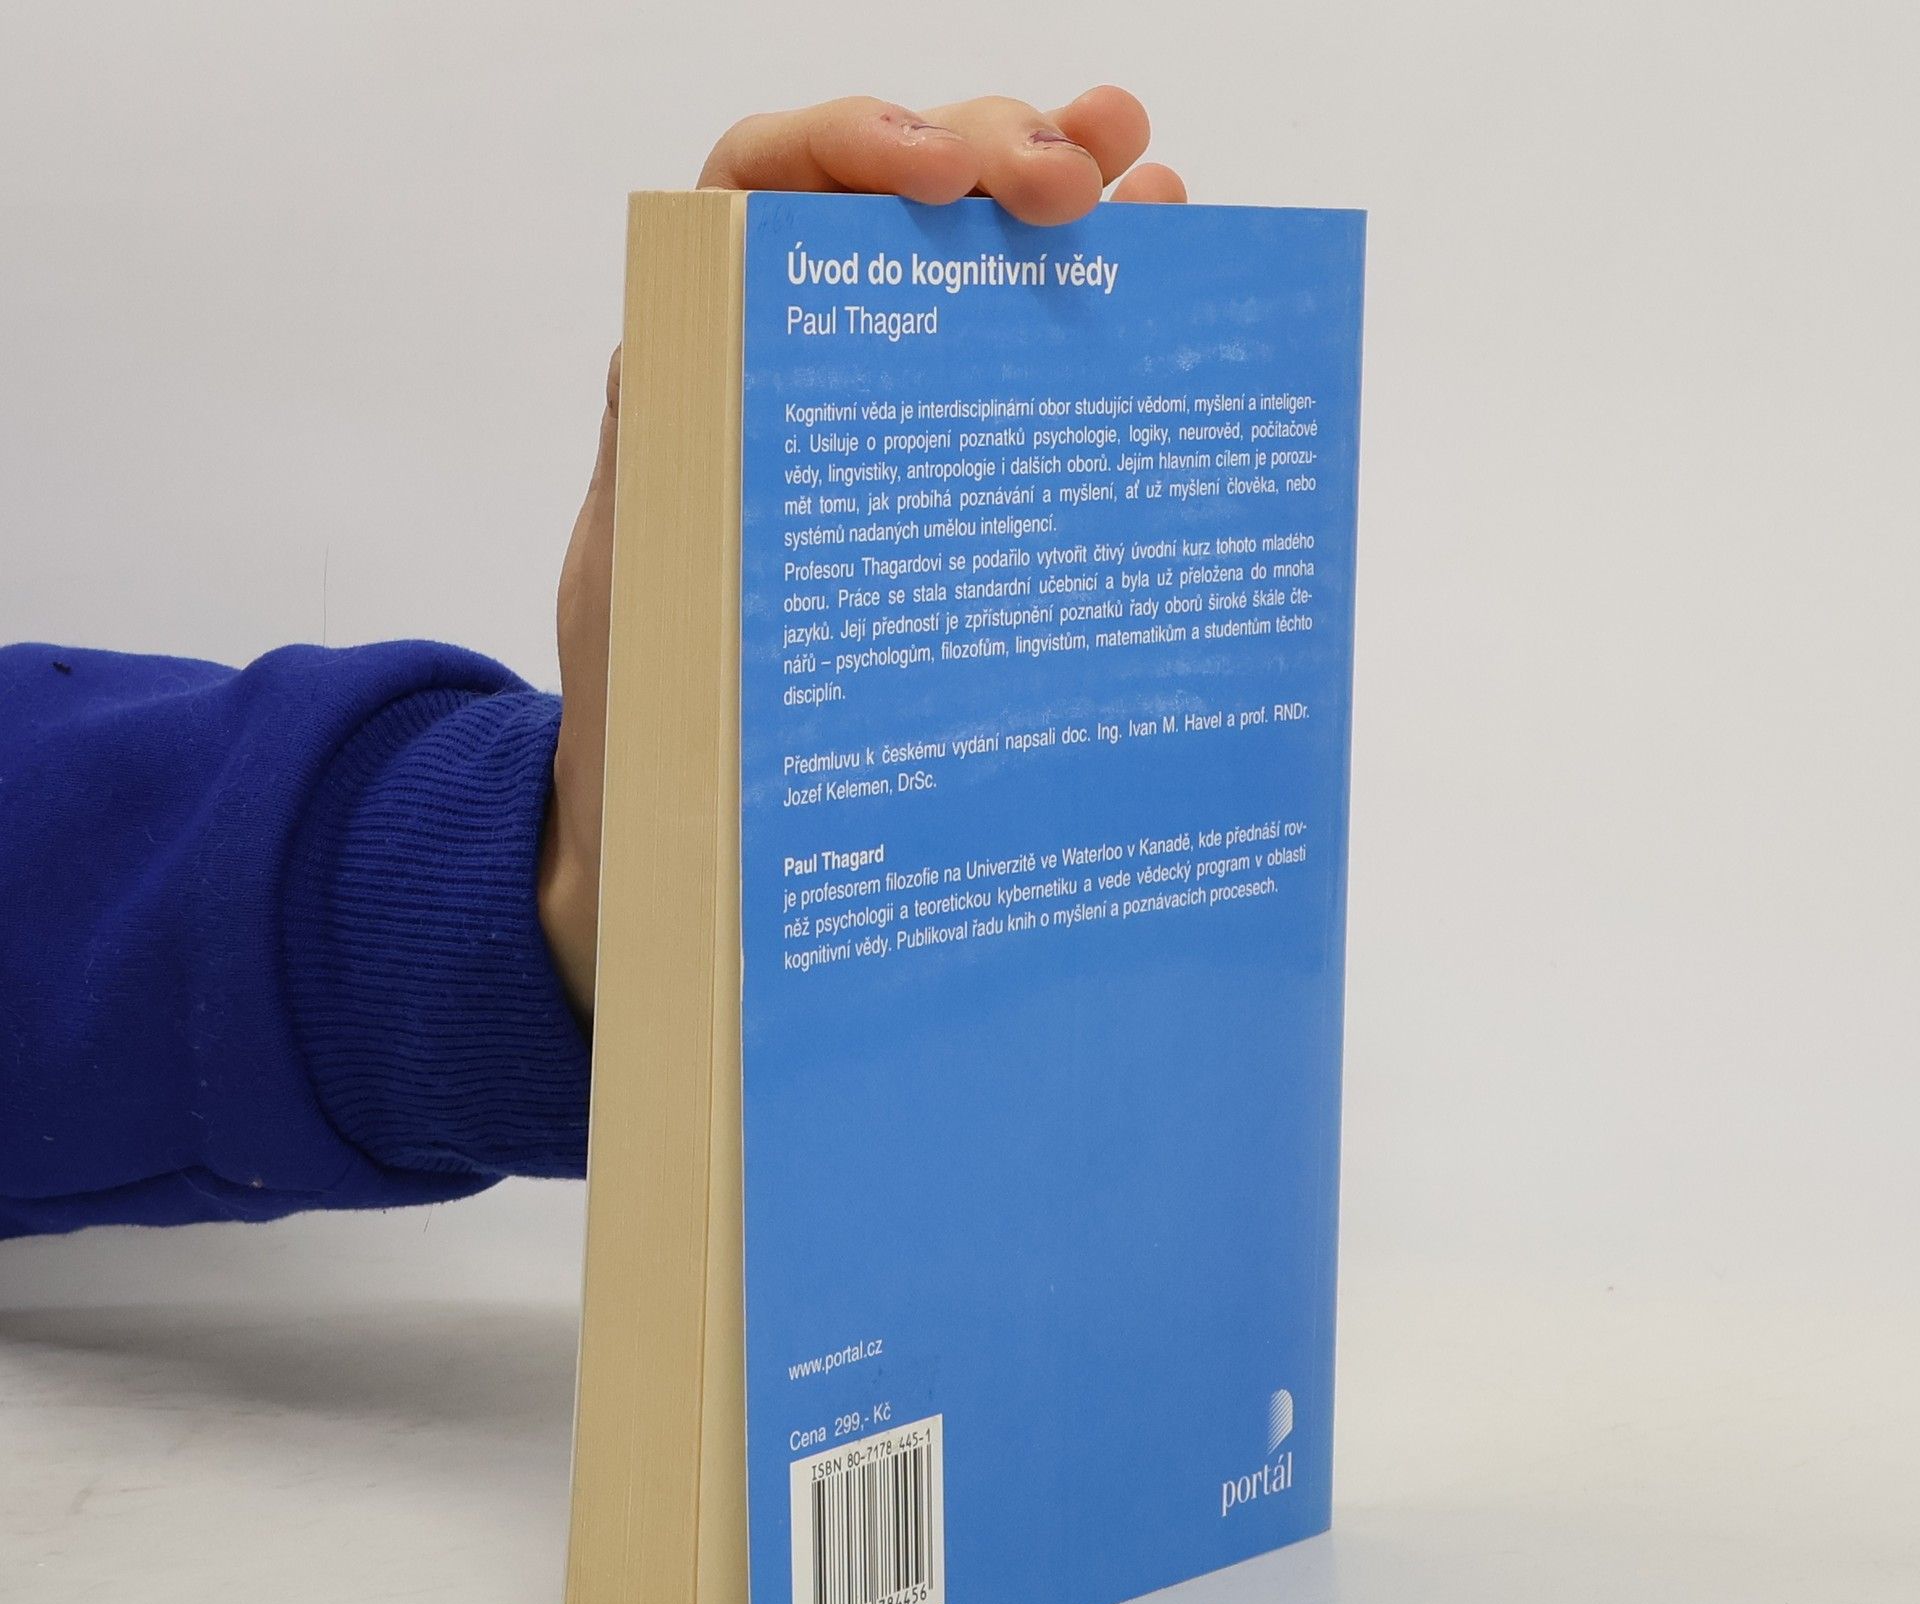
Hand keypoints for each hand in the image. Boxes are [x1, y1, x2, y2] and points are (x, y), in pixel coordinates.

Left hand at [540, 88, 1187, 1017]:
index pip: (761, 186)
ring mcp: (888, 415)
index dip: (844, 145)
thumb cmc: (648, 720)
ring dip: (1065, 193)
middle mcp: (799, 368)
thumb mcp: (642, 600)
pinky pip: (1019, 364)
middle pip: (898, 207)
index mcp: (705, 366)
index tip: (933, 176)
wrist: (677, 821)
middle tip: (1078, 182)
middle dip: (994, 157)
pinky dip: (1090, 304)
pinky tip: (1160, 265)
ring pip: (977, 266)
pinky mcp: (950, 473)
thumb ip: (667, 495)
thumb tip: (694, 400)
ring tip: (1153, 183)